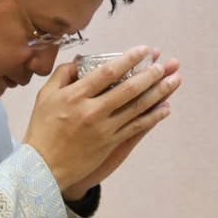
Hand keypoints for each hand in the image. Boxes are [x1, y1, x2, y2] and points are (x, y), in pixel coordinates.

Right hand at [23, 47, 180, 193]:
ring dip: (159, 92)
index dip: (129, 59)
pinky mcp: (110, 143)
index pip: (107, 72)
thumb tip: (80, 62)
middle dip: (150, 74)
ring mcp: (104, 128)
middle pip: (128, 88)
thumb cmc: (42, 129)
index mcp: (75, 96)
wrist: (43, 167)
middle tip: (164, 64)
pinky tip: (166, 108)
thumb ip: (62, 75)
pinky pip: (136, 127)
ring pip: (137, 107)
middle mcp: (92, 110)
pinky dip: (153, 117)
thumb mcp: (44, 97)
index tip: (144, 50)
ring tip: (175, 80)